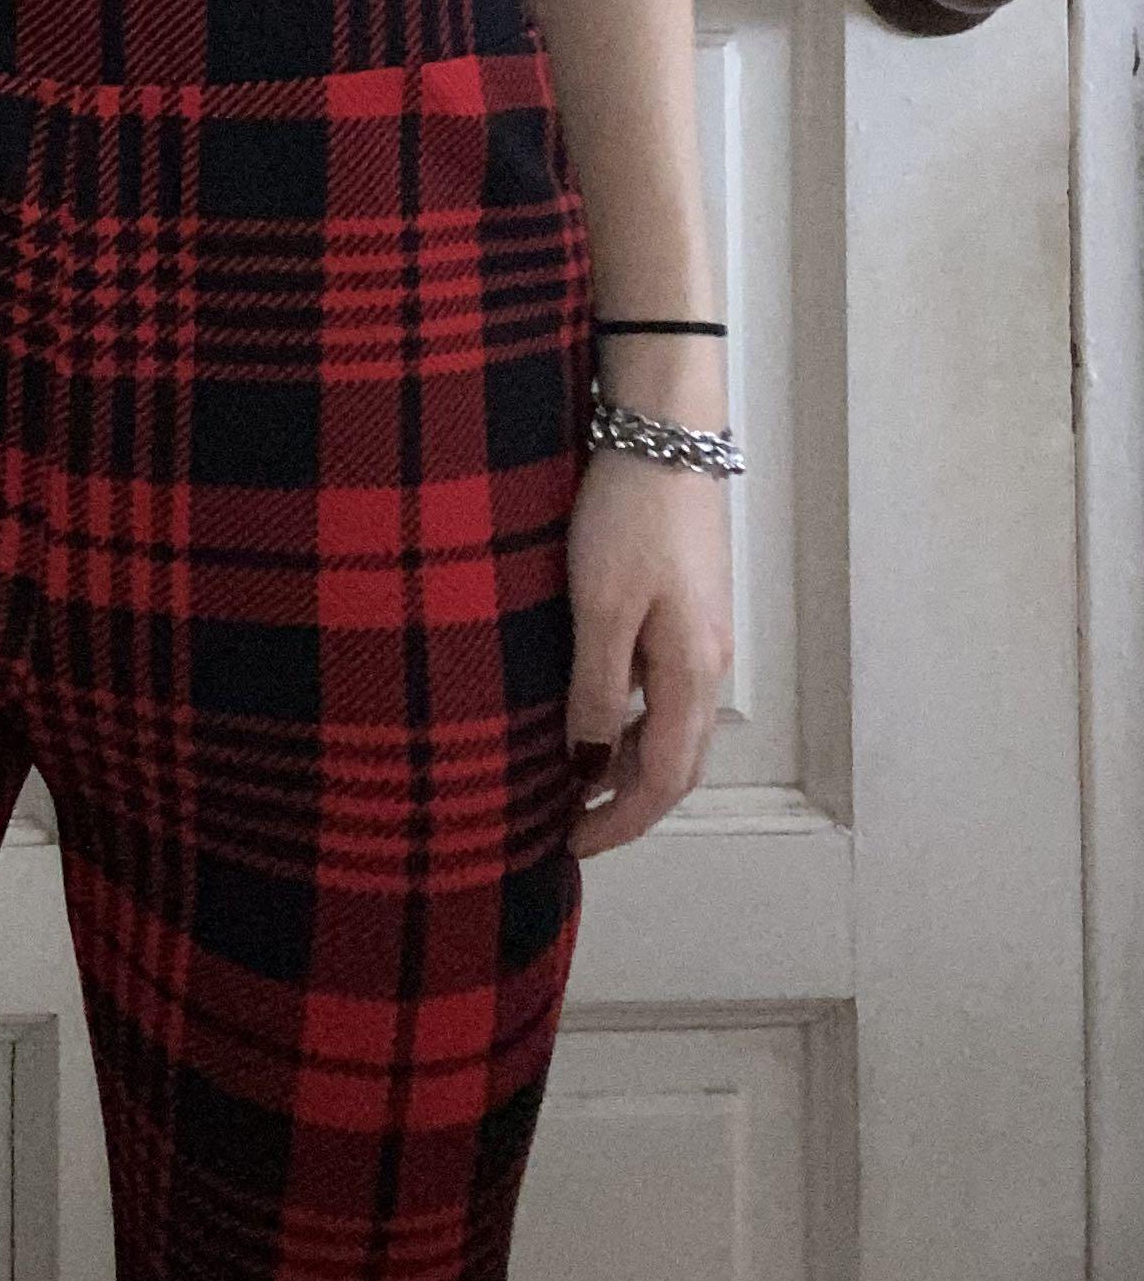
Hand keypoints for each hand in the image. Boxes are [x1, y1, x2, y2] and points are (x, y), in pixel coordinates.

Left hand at [562, 445, 733, 856]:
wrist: (666, 434)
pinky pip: (666, 688)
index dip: (621, 822)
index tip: (574, 846)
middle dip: (629, 802)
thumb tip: (586, 769)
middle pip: (678, 761)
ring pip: (673, 725)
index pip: (665, 779)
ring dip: (630, 761)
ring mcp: (705, 634)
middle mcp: (709, 663)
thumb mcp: (599, 608)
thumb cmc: (628, 517)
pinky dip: (633, 717)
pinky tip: (595, 707)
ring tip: (573, 776)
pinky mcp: (690, 606)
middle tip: (571, 824)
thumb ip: (594, 692)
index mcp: (692, 673)